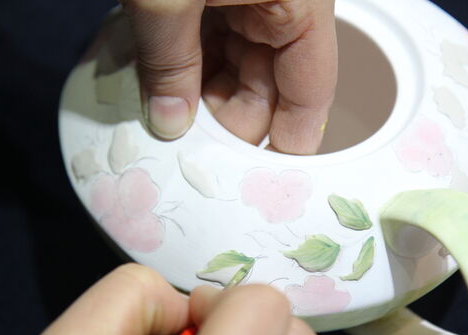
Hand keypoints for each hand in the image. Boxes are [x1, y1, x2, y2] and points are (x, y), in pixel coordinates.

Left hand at [124, 0, 336, 153]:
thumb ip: (170, 62)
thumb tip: (168, 124)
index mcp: (301, 3)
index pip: (309, 92)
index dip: (285, 143)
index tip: (257, 183)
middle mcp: (285, 3)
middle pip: (268, 87)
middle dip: (225, 121)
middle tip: (185, 149)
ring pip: (236, 69)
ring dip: (199, 96)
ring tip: (161, 116)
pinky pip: (212, 42)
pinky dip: (186, 66)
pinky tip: (158, 85)